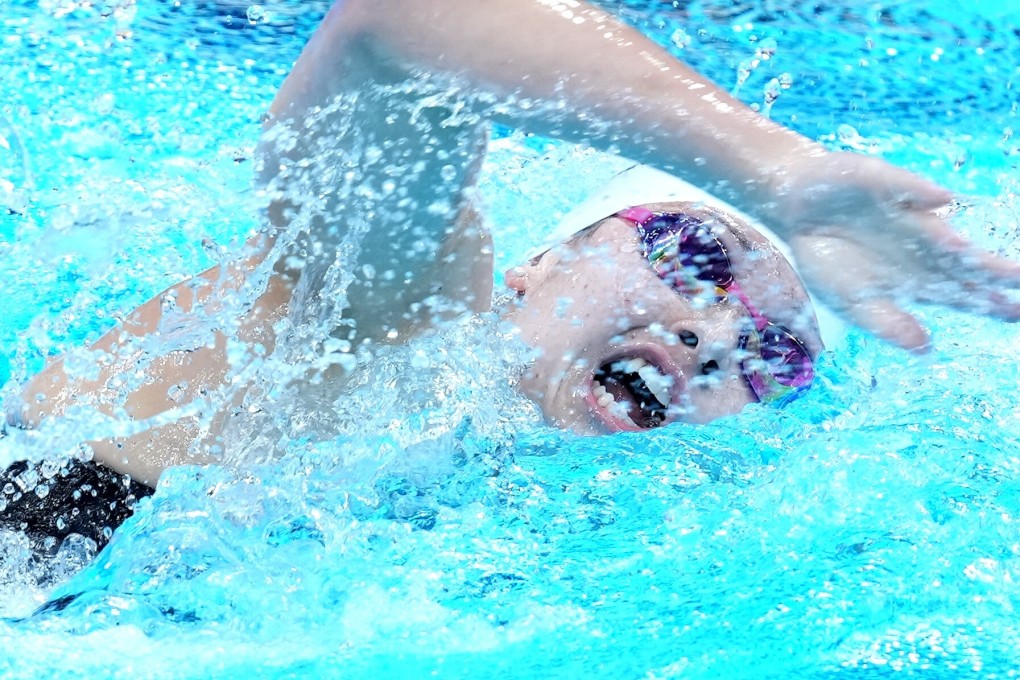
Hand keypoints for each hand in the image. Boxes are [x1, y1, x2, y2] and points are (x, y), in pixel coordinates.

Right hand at [770, 151, 1019, 351]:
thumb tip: (926, 348)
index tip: (1017, 315)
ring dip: (958, 242)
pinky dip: (920, 192)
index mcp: (917, 278)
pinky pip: (903, 188)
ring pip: (939, 230)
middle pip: (963, 263)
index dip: (990, 304)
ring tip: (978, 253)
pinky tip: (940, 201)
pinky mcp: (882, 184)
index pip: (962, 294)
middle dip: (995, 274)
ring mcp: (905, 215)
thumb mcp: (852, 303)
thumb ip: (887, 324)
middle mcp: (921, 245)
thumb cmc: (828, 258)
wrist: (796, 211)